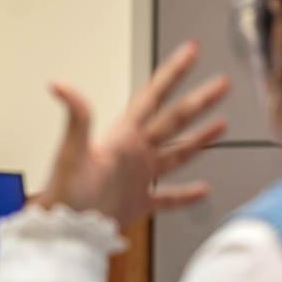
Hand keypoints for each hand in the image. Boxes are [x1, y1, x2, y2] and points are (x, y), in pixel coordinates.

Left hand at [37, 41, 229, 226]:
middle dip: (199, 101)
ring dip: (199, 140)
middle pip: (174, 120)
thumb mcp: (72, 151)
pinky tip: (203, 189)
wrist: (65, 229)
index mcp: (123, 137)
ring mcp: (139, 178)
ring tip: (221, 125)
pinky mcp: (139, 203)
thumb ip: (76, 116)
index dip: (173, 73)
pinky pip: (169, 197)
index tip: (191, 52)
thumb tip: (59, 84)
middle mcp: (134, 153)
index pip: (154, 97)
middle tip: (222, 84)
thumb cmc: (65, 193)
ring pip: (177, 154)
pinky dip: (186, 195)